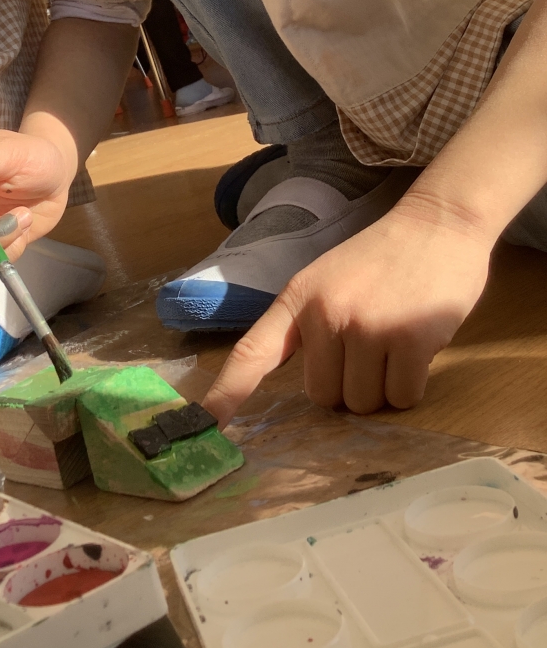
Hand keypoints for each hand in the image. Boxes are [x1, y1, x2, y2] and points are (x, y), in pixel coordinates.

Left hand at [203, 200, 493, 425]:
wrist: (437, 224)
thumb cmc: (381, 259)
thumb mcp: (327, 281)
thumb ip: (310, 326)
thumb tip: (313, 387)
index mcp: (298, 298)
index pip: (253, 352)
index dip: (228, 390)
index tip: (209, 423)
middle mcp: (325, 313)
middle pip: (322, 395)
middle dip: (346, 383)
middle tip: (369, 344)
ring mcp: (366, 327)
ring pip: (362, 403)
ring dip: (381, 387)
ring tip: (394, 341)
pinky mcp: (409, 340)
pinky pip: (402, 398)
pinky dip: (410, 386)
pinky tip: (417, 347)